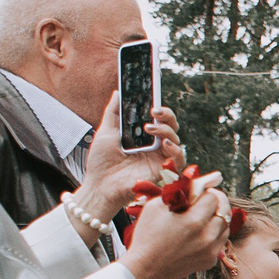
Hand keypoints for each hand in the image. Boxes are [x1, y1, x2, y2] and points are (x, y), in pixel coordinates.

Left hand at [74, 93, 181, 228]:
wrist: (100, 186)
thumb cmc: (102, 162)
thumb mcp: (106, 132)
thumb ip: (114, 112)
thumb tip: (118, 92)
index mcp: (143, 136)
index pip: (157, 118)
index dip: (159, 108)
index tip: (151, 100)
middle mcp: (155, 145)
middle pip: (171, 125)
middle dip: (166, 114)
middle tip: (154, 111)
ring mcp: (160, 157)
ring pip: (175, 138)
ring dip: (166, 129)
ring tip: (149, 128)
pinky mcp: (165, 171)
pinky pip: (179, 158)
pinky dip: (175, 148)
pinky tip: (163, 143)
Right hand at [121, 172, 230, 278]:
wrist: (145, 267)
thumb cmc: (147, 234)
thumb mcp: (156, 206)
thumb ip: (177, 192)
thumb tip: (193, 183)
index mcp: (193, 220)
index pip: (214, 198)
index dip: (207, 192)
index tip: (201, 192)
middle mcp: (207, 236)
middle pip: (224, 211)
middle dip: (217, 202)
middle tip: (208, 200)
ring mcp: (211, 250)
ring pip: (225, 226)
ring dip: (217, 218)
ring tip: (204, 216)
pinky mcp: (210, 260)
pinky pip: (220, 241)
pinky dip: (214, 233)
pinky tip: (201, 231)